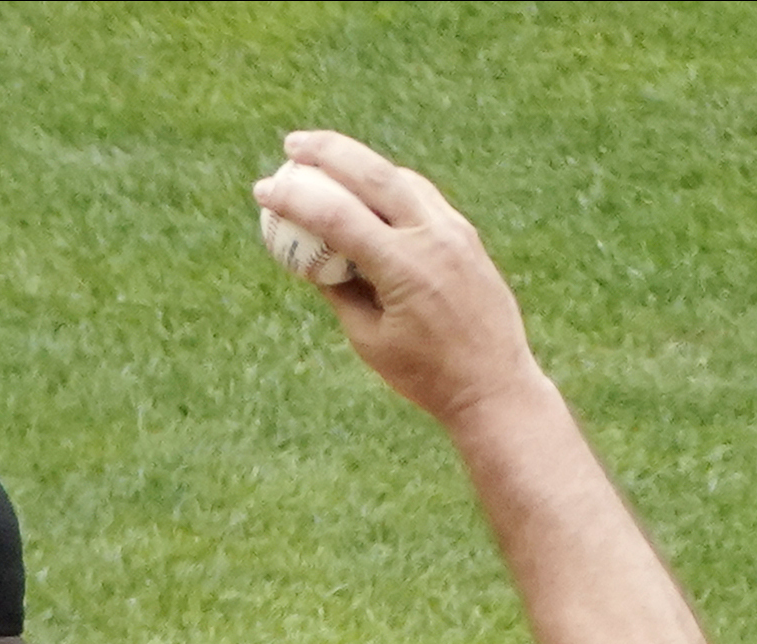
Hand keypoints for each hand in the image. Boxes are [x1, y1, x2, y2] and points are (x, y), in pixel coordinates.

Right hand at [252, 131, 543, 427]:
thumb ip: (339, 291)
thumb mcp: (368, 339)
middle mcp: (432, 238)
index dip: (294, 198)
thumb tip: (311, 257)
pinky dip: (388, 184)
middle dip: (328, 152)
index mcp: (404, 269)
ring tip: (323, 158)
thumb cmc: (424, 375)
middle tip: (291, 145)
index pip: (337, 217)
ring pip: (400, 178)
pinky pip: (420, 195)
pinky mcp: (465, 235)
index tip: (262, 189)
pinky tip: (365, 187)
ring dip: (359, 162)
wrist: (494, 385)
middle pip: (373, 174)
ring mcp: (454, 231)